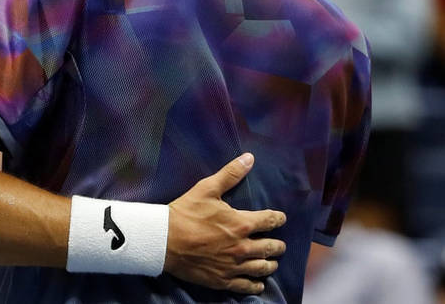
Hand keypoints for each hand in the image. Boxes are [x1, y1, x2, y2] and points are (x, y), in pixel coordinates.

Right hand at [164, 153, 285, 294]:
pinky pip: (247, 286)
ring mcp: (234, 266)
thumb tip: (249, 158)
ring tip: (271, 262)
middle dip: (277, 244)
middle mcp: (243, 247)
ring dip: (269, 263)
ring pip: (262, 268)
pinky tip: (258, 282)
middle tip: (278, 244)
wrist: (164, 240)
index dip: (278, 219)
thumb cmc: (185, 213)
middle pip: (271, 247)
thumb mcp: (206, 188)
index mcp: (242, 224)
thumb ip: (230, 174)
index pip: (270, 221)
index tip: (280, 218)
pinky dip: (256, 284)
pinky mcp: (223, 280)